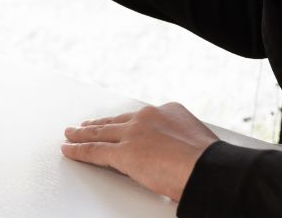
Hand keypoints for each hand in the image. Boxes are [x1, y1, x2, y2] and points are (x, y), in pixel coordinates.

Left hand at [62, 102, 218, 200]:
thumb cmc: (213, 162)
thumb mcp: (198, 142)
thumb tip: (178, 157)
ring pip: (100, 133)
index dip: (125, 122)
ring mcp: (134, 134)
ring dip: (82, 134)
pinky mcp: (123, 152)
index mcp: (169, 112)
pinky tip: (69, 150)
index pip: (140, 117)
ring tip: (71, 134)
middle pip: (116, 121)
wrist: (212, 169)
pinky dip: (78, 150)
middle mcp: (148, 118)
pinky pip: (94, 151)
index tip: (118, 124)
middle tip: (85, 125)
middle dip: (98, 124)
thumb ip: (180, 143)